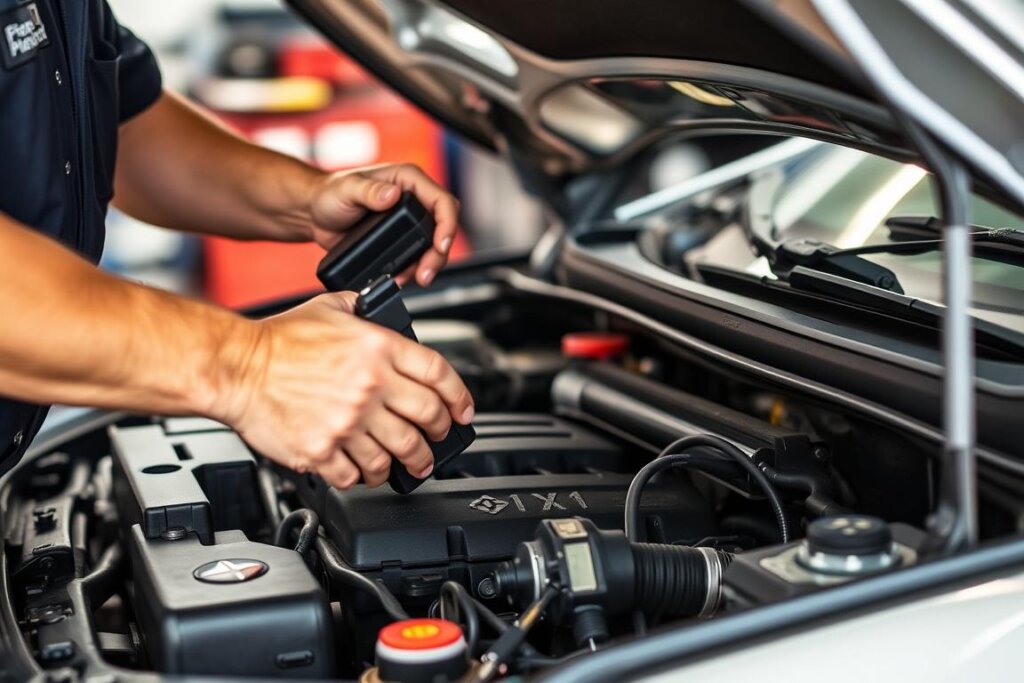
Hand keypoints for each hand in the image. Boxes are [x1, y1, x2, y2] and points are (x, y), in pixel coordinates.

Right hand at [214, 292, 474, 488]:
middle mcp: (370, 386)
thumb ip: (364, 309)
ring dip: (408, 462)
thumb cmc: (277, 340)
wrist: (235, 367)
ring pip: (399, 453)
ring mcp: (349, 421)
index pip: (440, 375)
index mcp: (378, 349)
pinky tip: (365, 470)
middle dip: (440, 434)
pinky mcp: (323, 450)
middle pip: (429, 419)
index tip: (462, 411)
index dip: (460, 397)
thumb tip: (381, 308)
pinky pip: (359, 474)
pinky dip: (366, 476)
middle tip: (437, 440)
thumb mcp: (331, 307)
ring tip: (406, 463)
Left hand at [307, 164, 460, 286]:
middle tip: (425, 273)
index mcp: (408, 180)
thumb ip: (369, 191)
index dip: (447, 225)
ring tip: (412, 279)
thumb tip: (392, 195)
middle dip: (438, 254)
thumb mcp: (347, 189)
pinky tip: (401, 277)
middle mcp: (412, 199)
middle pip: (443, 228)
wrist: (314, 214)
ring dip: (427, 265)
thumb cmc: (329, 193)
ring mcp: (408, 221)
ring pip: (433, 245)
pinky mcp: (400, 239)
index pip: (442, 201)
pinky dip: (413, 270)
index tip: (440, 246)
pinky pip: (416, 255)